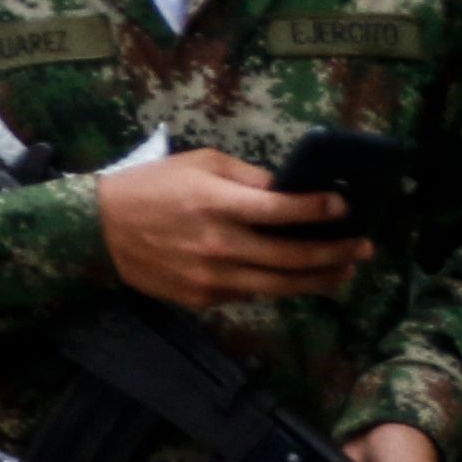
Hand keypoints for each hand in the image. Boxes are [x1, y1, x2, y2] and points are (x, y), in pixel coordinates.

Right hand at [96, 149, 370, 308]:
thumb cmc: (152, 186)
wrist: (98, 230)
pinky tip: (295, 278)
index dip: (318, 209)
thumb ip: (248, 177)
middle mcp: (218, 245)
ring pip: (277, 285)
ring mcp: (209, 277)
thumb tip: (290, 190)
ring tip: (343, 272)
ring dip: (317, 280)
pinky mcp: (200, 298)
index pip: (281, 210)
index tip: (345, 207)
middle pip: (290, 256)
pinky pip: (250, 294)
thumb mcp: (200, 163)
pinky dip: (276, 286)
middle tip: (363, 248)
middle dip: (334, 253)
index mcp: (216, 203)